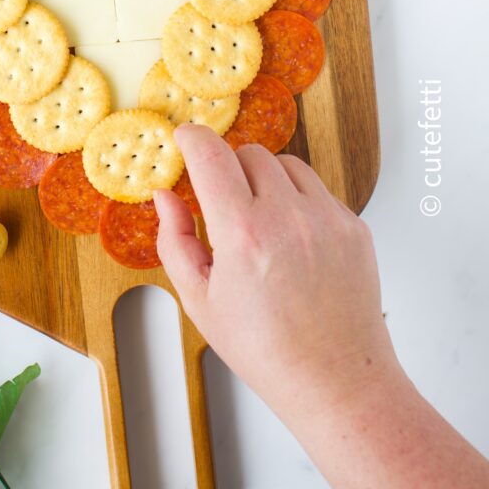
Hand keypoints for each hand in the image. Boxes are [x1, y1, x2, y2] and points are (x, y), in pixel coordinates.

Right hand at [154, 125, 398, 424]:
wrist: (335, 381)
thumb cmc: (266, 349)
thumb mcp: (200, 301)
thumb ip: (175, 240)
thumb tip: (166, 196)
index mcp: (243, 233)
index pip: (211, 154)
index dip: (192, 138)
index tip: (185, 138)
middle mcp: (288, 217)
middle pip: (248, 153)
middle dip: (229, 170)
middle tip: (224, 207)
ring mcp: (327, 218)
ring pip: (286, 164)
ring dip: (266, 180)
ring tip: (261, 225)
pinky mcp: (353, 226)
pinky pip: (317, 190)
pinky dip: (298, 202)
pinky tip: (292, 242)